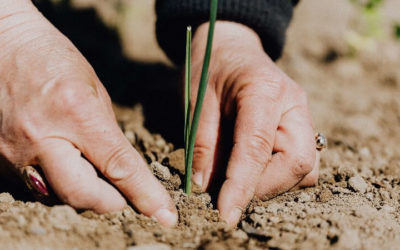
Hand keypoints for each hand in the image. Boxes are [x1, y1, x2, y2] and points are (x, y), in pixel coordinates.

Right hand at [0, 0, 176, 225]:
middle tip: (124, 194)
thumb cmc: (53, 58)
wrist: (0, 44)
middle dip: (112, 202)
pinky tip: (61, 162)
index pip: (119, 167)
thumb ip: (108, 133)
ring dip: (83, 192)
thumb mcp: (94, 89)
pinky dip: (56, 183)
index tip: (165, 215)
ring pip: (58, 197)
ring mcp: (14, 153)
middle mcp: (41, 138)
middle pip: (84, 196)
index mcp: (75, 112)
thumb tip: (122, 170)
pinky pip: (36, 187)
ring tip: (90, 170)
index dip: (146, 195)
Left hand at [190, 21, 318, 226]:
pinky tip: (252, 168)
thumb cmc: (210, 68)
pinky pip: (301, 162)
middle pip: (298, 163)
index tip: (225, 214)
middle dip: (263, 188)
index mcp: (264, 90)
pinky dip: (279, 175)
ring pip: (305, 168)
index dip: (241, 186)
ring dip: (273, 184)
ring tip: (239, 179)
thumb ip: (203, 143)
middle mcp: (293, 104)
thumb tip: (206, 187)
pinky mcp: (301, 126)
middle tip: (229, 193)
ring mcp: (302, 115)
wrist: (231, 47)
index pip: (258, 148)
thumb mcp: (196, 101)